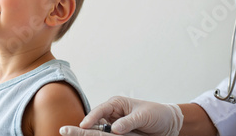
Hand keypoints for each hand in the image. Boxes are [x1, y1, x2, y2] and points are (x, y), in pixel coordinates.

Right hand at [59, 96, 182, 135]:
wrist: (167, 124)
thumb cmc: (156, 114)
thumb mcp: (143, 116)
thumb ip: (129, 122)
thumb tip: (115, 129)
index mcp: (117, 104)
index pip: (100, 110)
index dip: (91, 118)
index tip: (84, 125)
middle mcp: (112, 114)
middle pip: (94, 121)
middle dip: (83, 126)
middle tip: (67, 132)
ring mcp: (114, 125)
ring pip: (98, 130)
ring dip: (89, 133)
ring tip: (75, 135)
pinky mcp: (118, 134)